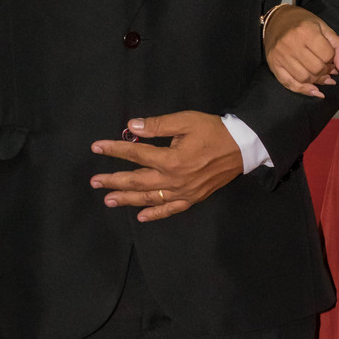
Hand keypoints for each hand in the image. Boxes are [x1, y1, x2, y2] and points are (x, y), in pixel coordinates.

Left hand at [90, 111, 242, 221]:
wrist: (243, 147)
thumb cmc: (213, 131)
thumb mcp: (185, 121)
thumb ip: (158, 125)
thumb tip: (131, 126)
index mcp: (171, 159)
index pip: (135, 153)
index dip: (114, 150)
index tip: (97, 147)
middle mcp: (174, 179)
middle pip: (137, 180)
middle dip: (113, 181)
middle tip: (94, 182)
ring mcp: (183, 192)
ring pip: (149, 198)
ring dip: (127, 199)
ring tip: (108, 200)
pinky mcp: (193, 198)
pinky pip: (171, 210)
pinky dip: (155, 215)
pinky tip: (141, 217)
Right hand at [264, 5, 338, 98]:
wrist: (277, 20)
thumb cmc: (303, 23)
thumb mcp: (324, 28)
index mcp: (305, 31)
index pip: (327, 55)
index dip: (333, 59)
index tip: (332, 58)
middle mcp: (291, 43)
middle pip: (316, 69)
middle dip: (326, 71)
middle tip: (328, 68)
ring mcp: (280, 55)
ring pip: (304, 78)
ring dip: (317, 81)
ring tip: (321, 76)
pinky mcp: (274, 64)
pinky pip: (290, 84)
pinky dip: (304, 90)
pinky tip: (314, 90)